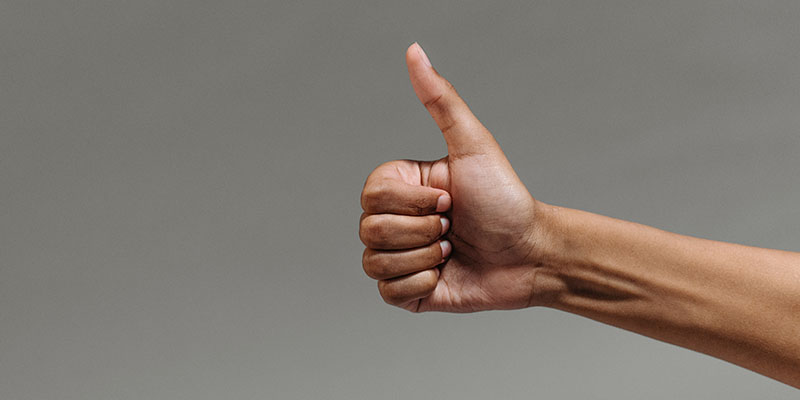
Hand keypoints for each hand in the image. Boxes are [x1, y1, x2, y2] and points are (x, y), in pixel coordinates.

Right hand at [359, 43, 548, 311]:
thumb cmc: (505, 199)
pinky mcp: (409, 292)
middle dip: (422, 231)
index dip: (412, 202)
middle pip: (370, 230)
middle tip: (453, 226)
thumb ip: (440, 99)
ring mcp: (400, 257)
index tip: (449, 199)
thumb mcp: (473, 145)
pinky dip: (420, 285)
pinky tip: (445, 274)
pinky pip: (387, 293)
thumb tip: (414, 50)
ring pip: (375, 262)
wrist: (531, 254)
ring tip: (451, 250)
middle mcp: (397, 220)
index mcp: (403, 187)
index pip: (371, 195)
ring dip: (423, 259)